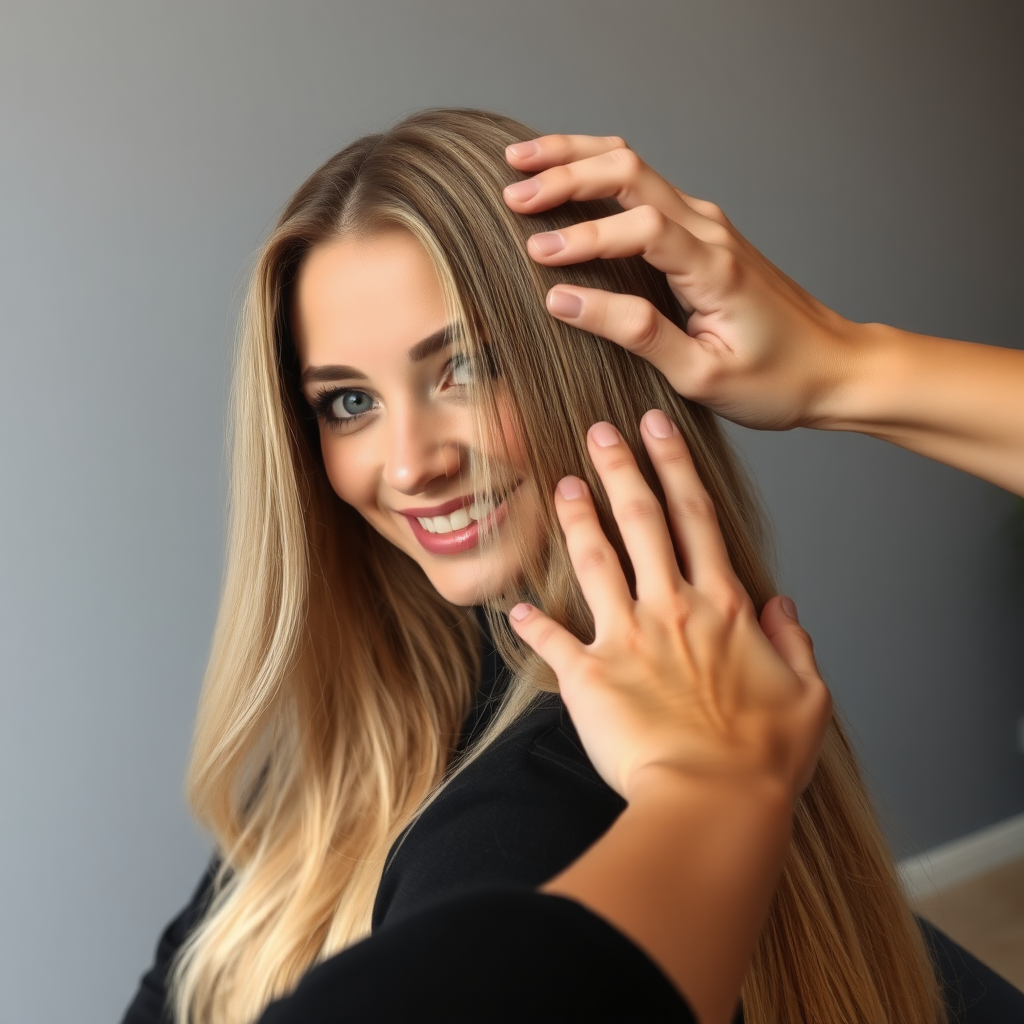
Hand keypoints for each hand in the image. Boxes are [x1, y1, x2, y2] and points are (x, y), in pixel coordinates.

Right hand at [503, 135, 858, 430]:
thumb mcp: (703, 375)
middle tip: (511, 193)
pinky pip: (643, 187)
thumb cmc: (776, 380)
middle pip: (630, 171)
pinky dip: (597, 176)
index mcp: (713, 267)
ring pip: (634, 166)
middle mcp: (709, 231)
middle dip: (565, 175)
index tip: (537, 257)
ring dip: (576, 160)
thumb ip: (635, 333)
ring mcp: (706, 224)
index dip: (584, 236)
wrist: (834, 367)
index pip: (640, 229)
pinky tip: (565, 181)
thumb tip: (564, 302)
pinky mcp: (701, 232)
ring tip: (520, 165)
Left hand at [508, 409, 831, 804]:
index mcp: (723, 606)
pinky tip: (516, 606)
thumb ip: (795, 643)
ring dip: (576, 518)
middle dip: (620, 468)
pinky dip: (534, 623)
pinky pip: (554, 640)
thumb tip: (784, 606)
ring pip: (595, 560)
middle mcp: (672, 608)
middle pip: (642, 520)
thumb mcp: (808, 695)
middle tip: (598, 430)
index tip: (657, 428)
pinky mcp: (590, 676)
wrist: (715, 803)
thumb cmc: (763, 758)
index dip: (675, 466)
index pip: (696, 517)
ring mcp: (627, 637)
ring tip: (561, 485)